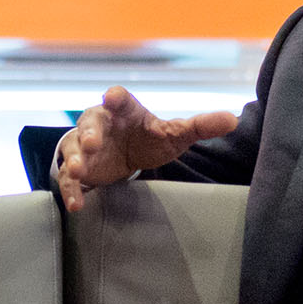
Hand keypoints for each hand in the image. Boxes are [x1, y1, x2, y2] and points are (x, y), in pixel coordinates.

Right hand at [53, 86, 240, 209]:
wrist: (123, 153)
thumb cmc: (148, 137)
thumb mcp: (174, 134)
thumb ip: (200, 126)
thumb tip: (233, 120)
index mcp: (123, 109)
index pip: (119, 99)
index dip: (115, 98)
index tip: (111, 97)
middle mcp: (99, 123)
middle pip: (90, 122)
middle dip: (89, 132)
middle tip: (92, 143)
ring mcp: (83, 146)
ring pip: (73, 149)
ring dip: (75, 160)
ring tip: (78, 171)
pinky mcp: (79, 168)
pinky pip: (69, 178)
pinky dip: (71, 191)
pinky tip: (77, 206)